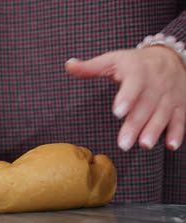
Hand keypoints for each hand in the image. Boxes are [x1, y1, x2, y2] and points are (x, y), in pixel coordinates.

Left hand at [65, 46, 185, 150]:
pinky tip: (171, 145)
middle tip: (123, 144)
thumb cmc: (134, 63)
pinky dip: (178, 132)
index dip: (127, 97)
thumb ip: (91, 67)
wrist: (169, 57)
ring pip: (162, 114)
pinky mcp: (180, 105)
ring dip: (155, 130)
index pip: (133, 84)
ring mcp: (169, 95)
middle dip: (135, 125)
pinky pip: (181, 119)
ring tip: (144, 145)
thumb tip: (68, 65)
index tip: (117, 112)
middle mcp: (155, 84)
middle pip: (145, 106)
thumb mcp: (113, 60)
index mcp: (137, 71)